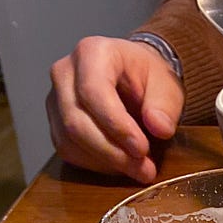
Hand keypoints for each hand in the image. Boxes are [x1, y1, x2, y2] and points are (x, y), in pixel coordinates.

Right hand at [47, 36, 184, 182]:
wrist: (133, 76)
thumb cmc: (147, 76)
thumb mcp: (166, 84)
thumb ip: (165, 106)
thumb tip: (160, 128)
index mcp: (92, 52)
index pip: (93, 92)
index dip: (116, 125)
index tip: (141, 149)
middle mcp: (65, 72)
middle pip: (76, 121)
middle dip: (112, 151)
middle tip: (144, 168)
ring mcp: (55, 99)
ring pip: (69, 140)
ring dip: (105, 162)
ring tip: (138, 169)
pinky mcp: (56, 123)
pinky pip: (68, 151)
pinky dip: (96, 165)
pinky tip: (121, 166)